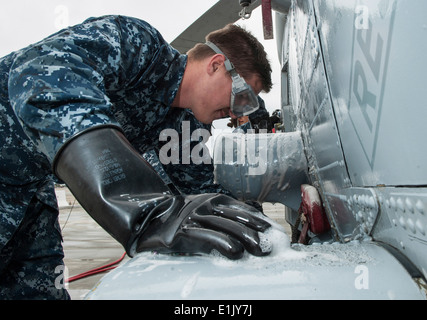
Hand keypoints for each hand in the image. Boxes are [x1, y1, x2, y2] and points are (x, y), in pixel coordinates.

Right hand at [135, 194, 271, 259]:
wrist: (149, 219)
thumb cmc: (183, 221)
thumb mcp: (206, 215)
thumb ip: (225, 220)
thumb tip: (252, 231)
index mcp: (214, 200)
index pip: (241, 209)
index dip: (258, 220)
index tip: (271, 231)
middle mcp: (205, 205)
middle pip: (235, 218)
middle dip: (255, 232)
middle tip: (269, 246)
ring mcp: (193, 216)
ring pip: (224, 227)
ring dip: (244, 239)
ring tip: (259, 250)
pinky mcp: (182, 231)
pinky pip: (205, 237)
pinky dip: (222, 244)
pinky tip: (235, 252)